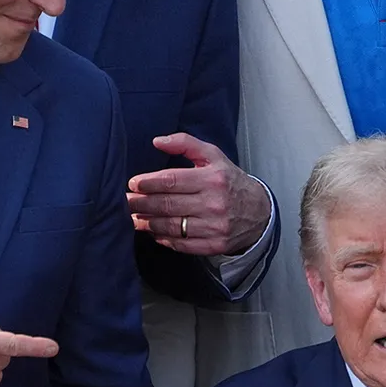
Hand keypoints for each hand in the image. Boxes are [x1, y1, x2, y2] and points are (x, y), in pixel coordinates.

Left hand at [126, 133, 269, 255]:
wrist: (259, 212)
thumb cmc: (229, 180)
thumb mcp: (213, 156)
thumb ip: (185, 143)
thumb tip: (157, 141)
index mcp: (212, 179)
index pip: (171, 181)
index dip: (147, 183)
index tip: (133, 184)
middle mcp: (214, 203)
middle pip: (167, 205)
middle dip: (142, 203)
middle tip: (126, 201)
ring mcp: (214, 227)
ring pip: (171, 226)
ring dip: (148, 223)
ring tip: (134, 218)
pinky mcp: (214, 244)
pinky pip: (182, 244)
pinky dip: (164, 239)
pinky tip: (153, 232)